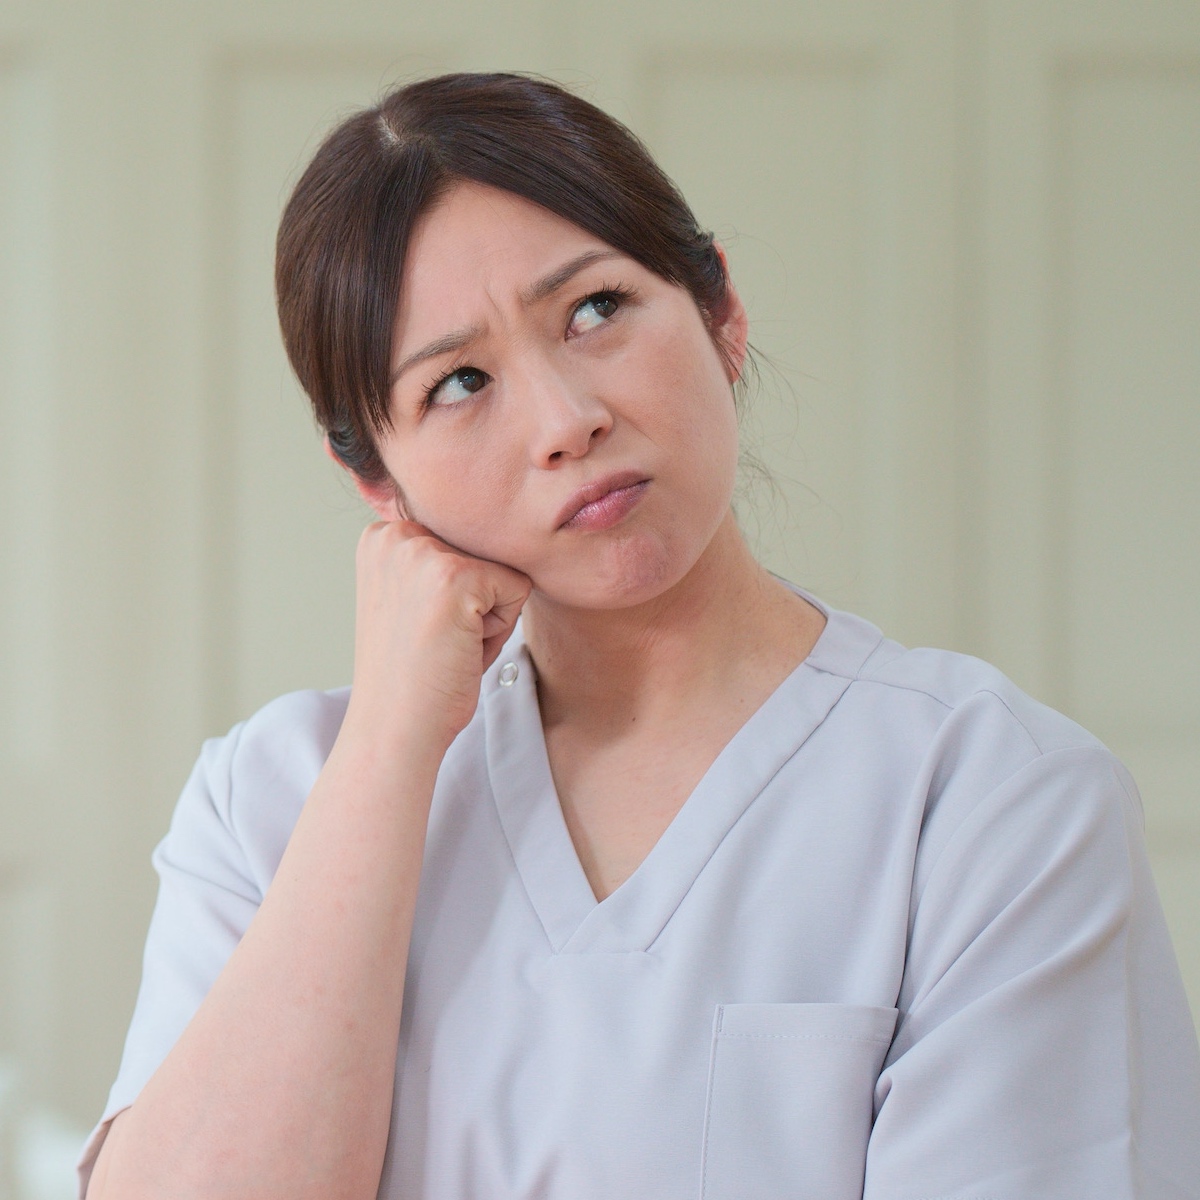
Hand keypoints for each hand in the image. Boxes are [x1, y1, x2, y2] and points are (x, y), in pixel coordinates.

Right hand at [342, 520, 531, 755]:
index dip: (455, 594)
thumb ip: (436, 562)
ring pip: (503, 571)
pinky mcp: (455, 575)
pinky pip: (518, 588)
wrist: (395, 728)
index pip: (462, 543)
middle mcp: (396, 534)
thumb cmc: (413, 673)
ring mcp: (423, 552)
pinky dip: (500, 629)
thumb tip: (498, 534)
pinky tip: (460, 650)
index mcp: (382, 536)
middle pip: (484, 553)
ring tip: (448, 645)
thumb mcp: (413, 599)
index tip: (423, 627)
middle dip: (475, 602)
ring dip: (488, 615)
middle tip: (438, 641)